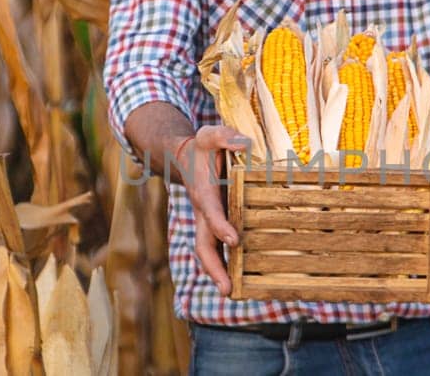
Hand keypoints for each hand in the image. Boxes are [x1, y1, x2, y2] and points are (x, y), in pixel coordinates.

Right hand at [176, 125, 248, 295]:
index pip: (210, 213)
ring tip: (232, 294)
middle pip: (203, 245)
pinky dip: (226, 264)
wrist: (186, 158)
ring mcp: (208, 221)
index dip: (220, 227)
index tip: (234, 240)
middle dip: (214, 268)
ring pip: (209, 251)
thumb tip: (243, 143)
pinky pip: (218, 247)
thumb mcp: (210, 136)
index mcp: (203, 193)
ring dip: (219, 273)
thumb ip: (224, 136)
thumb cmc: (202, 148)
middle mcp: (203, 212)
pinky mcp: (215, 224)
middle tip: (226, 290)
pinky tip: (241, 280)